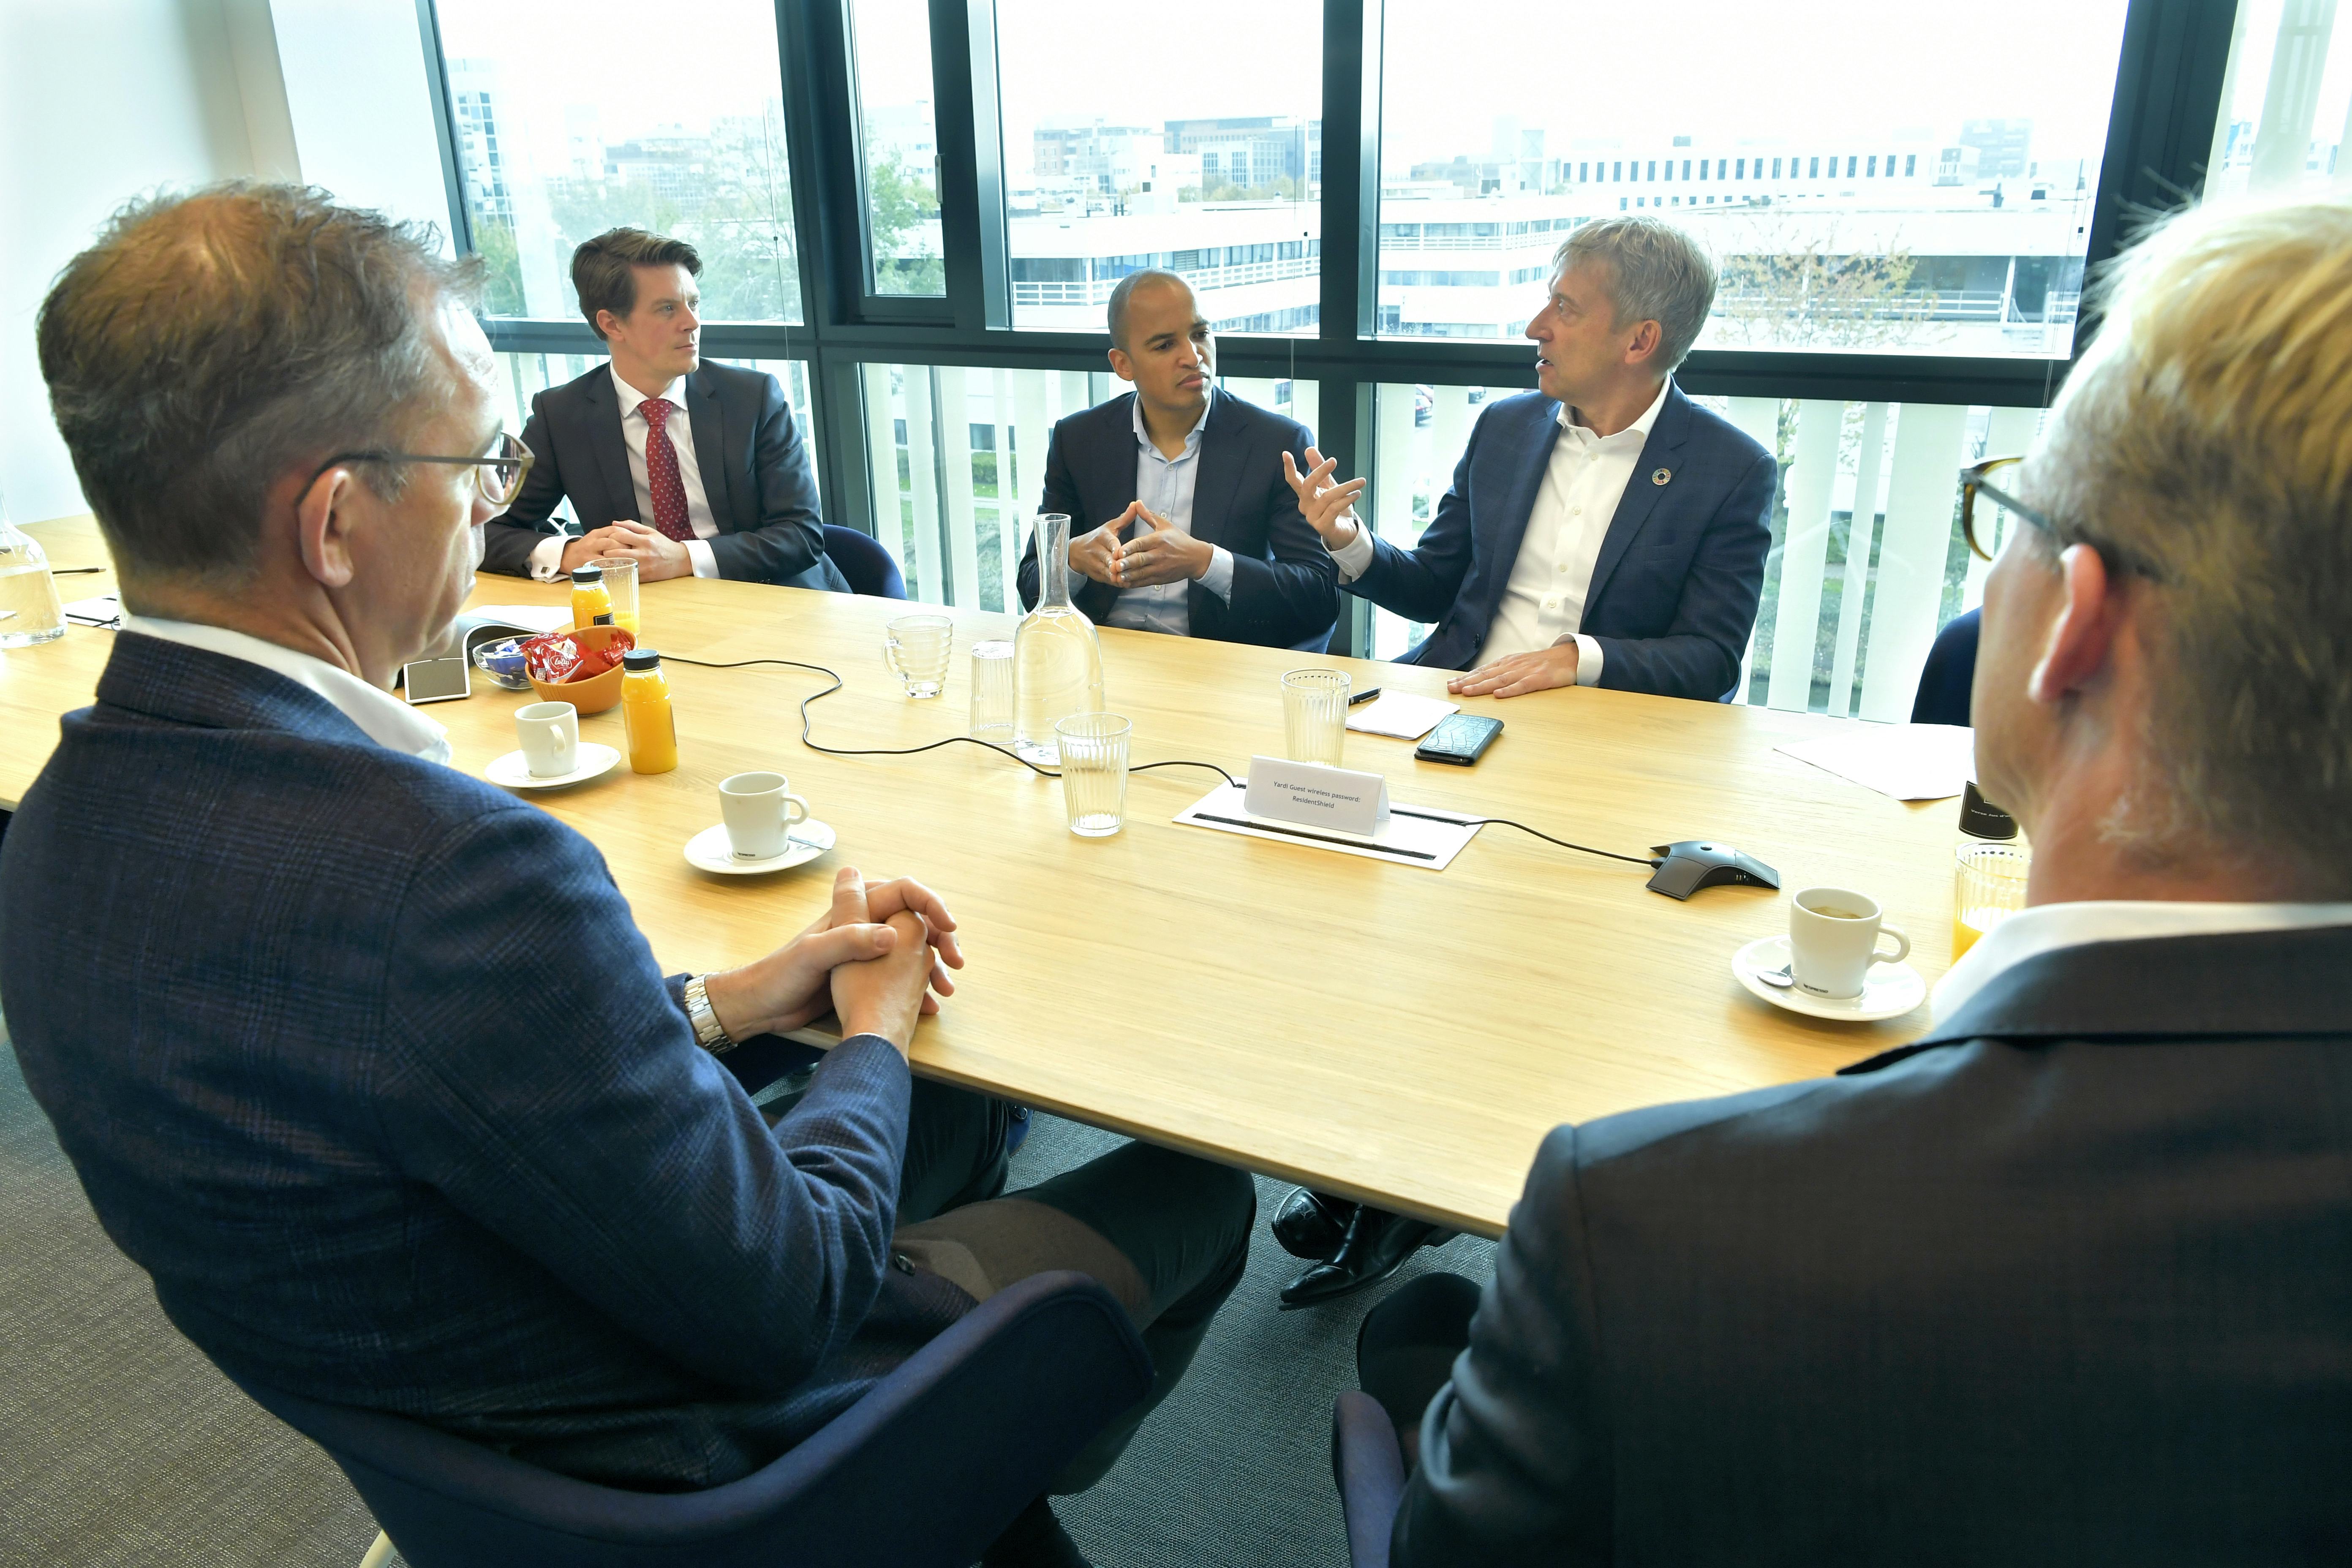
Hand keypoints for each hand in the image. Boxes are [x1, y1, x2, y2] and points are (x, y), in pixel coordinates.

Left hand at [573, 520, 694, 580]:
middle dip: (606, 551)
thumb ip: (632, 526)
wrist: (680, 561)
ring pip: (619, 565)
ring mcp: (643, 567)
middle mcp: (643, 554)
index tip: (607, 538)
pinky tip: (613, 568)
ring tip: (604, 559)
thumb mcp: (650, 531)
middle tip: (602, 550)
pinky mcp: (644, 577)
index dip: (610, 536)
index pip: (620, 536)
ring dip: (609, 562)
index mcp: (644, 541)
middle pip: (616, 552)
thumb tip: (614, 523)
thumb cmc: (664, 545)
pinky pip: (626, 574)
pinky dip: (618, 571)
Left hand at [700, 867, 958, 1046]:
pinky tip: (930, 1006)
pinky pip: (901, 977)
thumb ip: (849, 940)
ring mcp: (865, 952)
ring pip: (912, 950)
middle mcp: (863, 926)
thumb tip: (893, 934)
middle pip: (914, 921)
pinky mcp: (864, 977)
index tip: (948, 926)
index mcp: (852, 911)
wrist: (761, 1008)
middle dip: (940, 938)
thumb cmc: (779, 976)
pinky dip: (918, 988)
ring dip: (933, 966)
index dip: (929, 904)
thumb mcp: (812, 954)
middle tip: (956, 961)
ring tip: (947, 989)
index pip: (903, 892)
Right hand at [1068, 507, 1131, 586]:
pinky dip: (1117, 582)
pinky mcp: (1097, 575)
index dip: (1116, 549)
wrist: (1076, 552)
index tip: (1121, 553)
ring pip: (1108, 572)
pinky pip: (1108, 580)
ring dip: (1118, 575)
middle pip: (1108, 560)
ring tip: (1129, 578)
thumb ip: (1125, 518)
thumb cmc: (1098, 538)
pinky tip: (1126, 582)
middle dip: (1117, 565)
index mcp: (1102, 537)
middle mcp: (1097, 551)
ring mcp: (1096, 564)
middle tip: (1127, 568)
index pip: (1110, 543)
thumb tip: (1136, 504)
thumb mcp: (1109, 526)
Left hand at [1114, 506, 1212, 586]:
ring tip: (1117, 576)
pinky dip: (1134, 583)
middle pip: (1140, 560)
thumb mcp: (1165, 525)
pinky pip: (1145, 582)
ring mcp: (1160, 568)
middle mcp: (1159, 555)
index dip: (1130, 548)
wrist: (1196, 559)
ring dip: (1128, 575)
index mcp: (1159, 540)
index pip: (1142, 544)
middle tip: (1116, 565)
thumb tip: (1137, 503)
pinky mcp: (1160, 578)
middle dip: (1127, 563)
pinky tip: (1125, 583)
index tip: (1120, 551)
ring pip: (1141, 573)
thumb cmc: (1180, 541)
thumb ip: (1148, 515)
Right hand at [1280, 447, 1368, 548]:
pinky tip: (1356, 494)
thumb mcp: (1329, 485)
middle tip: (1333, 460)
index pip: (1293, 480)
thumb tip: (1309, 449)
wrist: (1345, 531)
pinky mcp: (1322, 526)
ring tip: (1360, 482)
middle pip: (1307, 486)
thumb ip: (1319, 468)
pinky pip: (1334, 508)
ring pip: (1327, 497)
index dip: (1289, 467)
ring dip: (1346, 487)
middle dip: (1320, 471)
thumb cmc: (1336, 507)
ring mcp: (1312, 517)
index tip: (1286, 453)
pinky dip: (1347, 499)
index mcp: (1305, 495)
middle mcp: (1305, 506)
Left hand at [1447, 642, 1579, 698]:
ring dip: (1482, 686)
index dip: (1466, 677)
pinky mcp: (1540, 679)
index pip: (1483, 670)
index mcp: (1508, 663)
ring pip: (1500, 679)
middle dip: (1468, 682)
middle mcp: (1514, 666)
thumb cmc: (1543, 663)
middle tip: (1451, 688)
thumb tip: (1483, 680)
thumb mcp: (1520, 664)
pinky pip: (1523, 685)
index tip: (1451, 683)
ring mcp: (1526, 672)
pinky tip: (1498, 695)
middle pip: (1487, 675)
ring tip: (1467, 691)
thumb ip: (1503, 671)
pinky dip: (1510, 690)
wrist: (1569, 656)